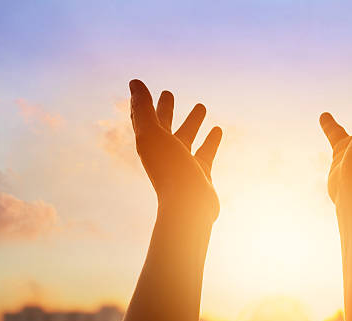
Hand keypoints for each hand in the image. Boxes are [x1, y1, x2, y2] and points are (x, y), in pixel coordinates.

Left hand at [129, 79, 221, 220]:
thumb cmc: (170, 170)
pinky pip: (205, 152)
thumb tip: (133, 81)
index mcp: (149, 144)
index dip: (141, 103)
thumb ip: (143, 108)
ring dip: (192, 122)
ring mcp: (182, 164)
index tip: (140, 87)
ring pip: (186, 137)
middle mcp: (164, 154)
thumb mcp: (153, 135)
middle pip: (163, 127)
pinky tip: (217, 129)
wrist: (188, 207)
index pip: (142, 119)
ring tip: (201, 106)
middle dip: (165, 110)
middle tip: (169, 93)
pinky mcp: (200, 174)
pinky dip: (210, 139)